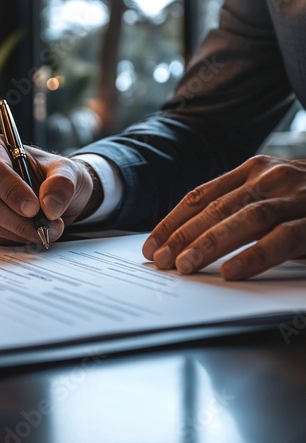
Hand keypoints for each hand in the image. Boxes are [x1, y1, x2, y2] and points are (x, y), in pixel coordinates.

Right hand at [0, 135, 101, 245]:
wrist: (63, 194)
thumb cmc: (59, 174)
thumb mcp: (68, 171)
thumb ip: (62, 183)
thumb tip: (49, 205)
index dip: (13, 191)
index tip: (34, 207)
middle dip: (19, 219)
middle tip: (46, 224)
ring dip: (25, 231)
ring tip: (51, 227)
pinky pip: (1, 236)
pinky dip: (23, 238)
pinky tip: (39, 231)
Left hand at [143, 155, 305, 279]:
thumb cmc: (304, 196)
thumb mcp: (269, 191)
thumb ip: (238, 203)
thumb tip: (192, 235)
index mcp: (252, 169)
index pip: (201, 195)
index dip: (173, 220)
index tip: (152, 243)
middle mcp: (269, 177)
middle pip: (216, 208)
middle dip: (183, 235)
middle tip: (159, 259)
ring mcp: (294, 196)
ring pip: (244, 219)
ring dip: (209, 244)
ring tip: (184, 266)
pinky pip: (283, 239)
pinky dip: (255, 256)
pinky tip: (232, 272)